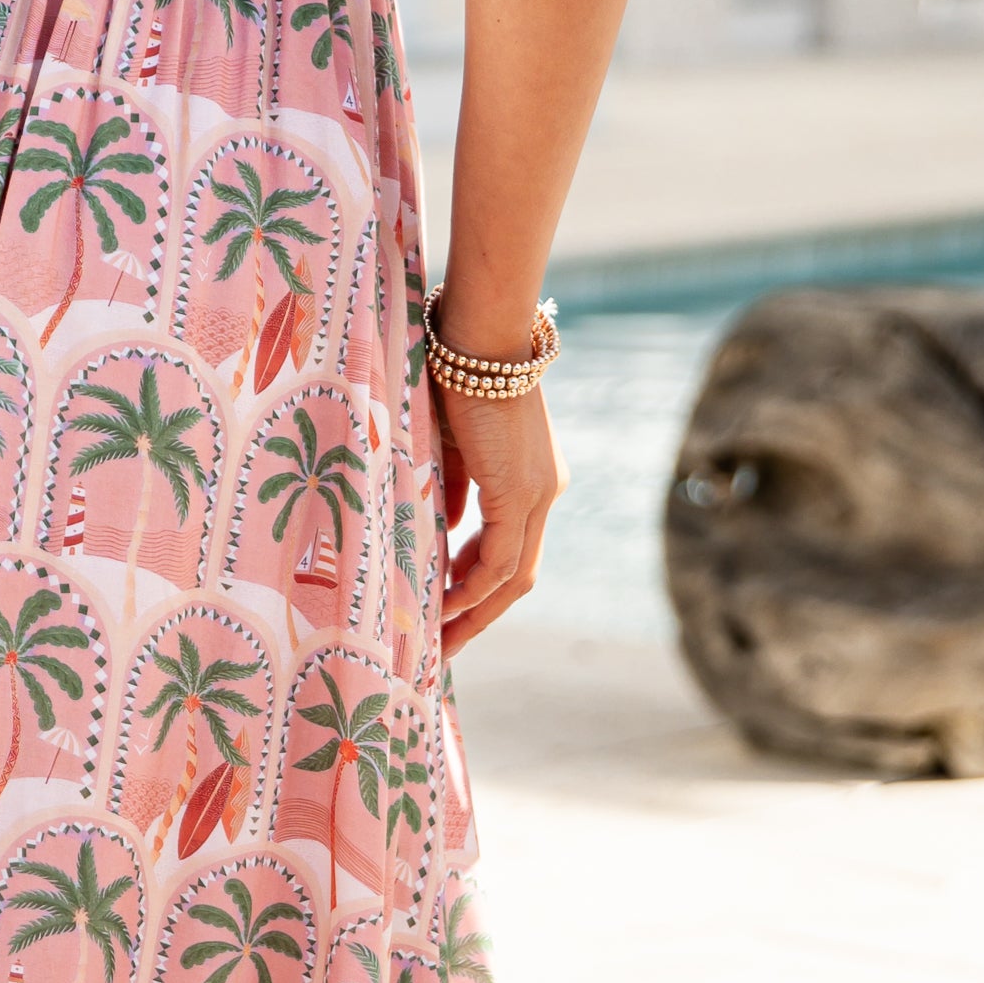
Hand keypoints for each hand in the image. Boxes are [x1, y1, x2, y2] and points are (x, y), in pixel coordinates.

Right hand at [436, 380, 563, 655]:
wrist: (479, 338)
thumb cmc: (458, 378)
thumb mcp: (452, 446)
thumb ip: (454, 490)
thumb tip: (446, 530)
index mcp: (532, 481)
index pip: (512, 552)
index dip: (480, 586)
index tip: (447, 607)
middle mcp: (544, 494)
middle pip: (520, 577)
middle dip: (481, 615)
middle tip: (445, 644)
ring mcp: (537, 495)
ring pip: (514, 577)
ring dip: (475, 611)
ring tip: (439, 637)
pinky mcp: (520, 492)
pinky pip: (501, 560)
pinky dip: (473, 586)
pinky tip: (444, 603)